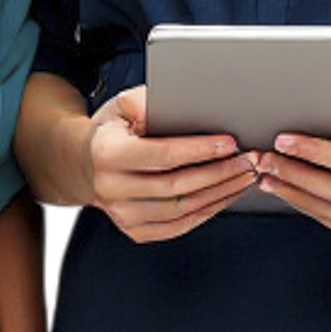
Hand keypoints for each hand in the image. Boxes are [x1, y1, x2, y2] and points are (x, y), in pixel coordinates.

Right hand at [81, 88, 256, 242]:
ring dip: (219, 194)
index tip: (228, 142)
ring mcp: (123, 214)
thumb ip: (144, 101)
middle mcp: (112, 188)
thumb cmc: (109, 132)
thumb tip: (169, 102)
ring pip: (181, 210)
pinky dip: (206, 212)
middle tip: (246, 160)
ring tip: (243, 176)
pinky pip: (178, 226)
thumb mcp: (120, 106)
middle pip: (176, 186)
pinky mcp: (135, 230)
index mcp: (107, 154)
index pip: (162, 155)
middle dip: (218, 173)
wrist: (84, 164)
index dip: (199, 150)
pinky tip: (225, 196)